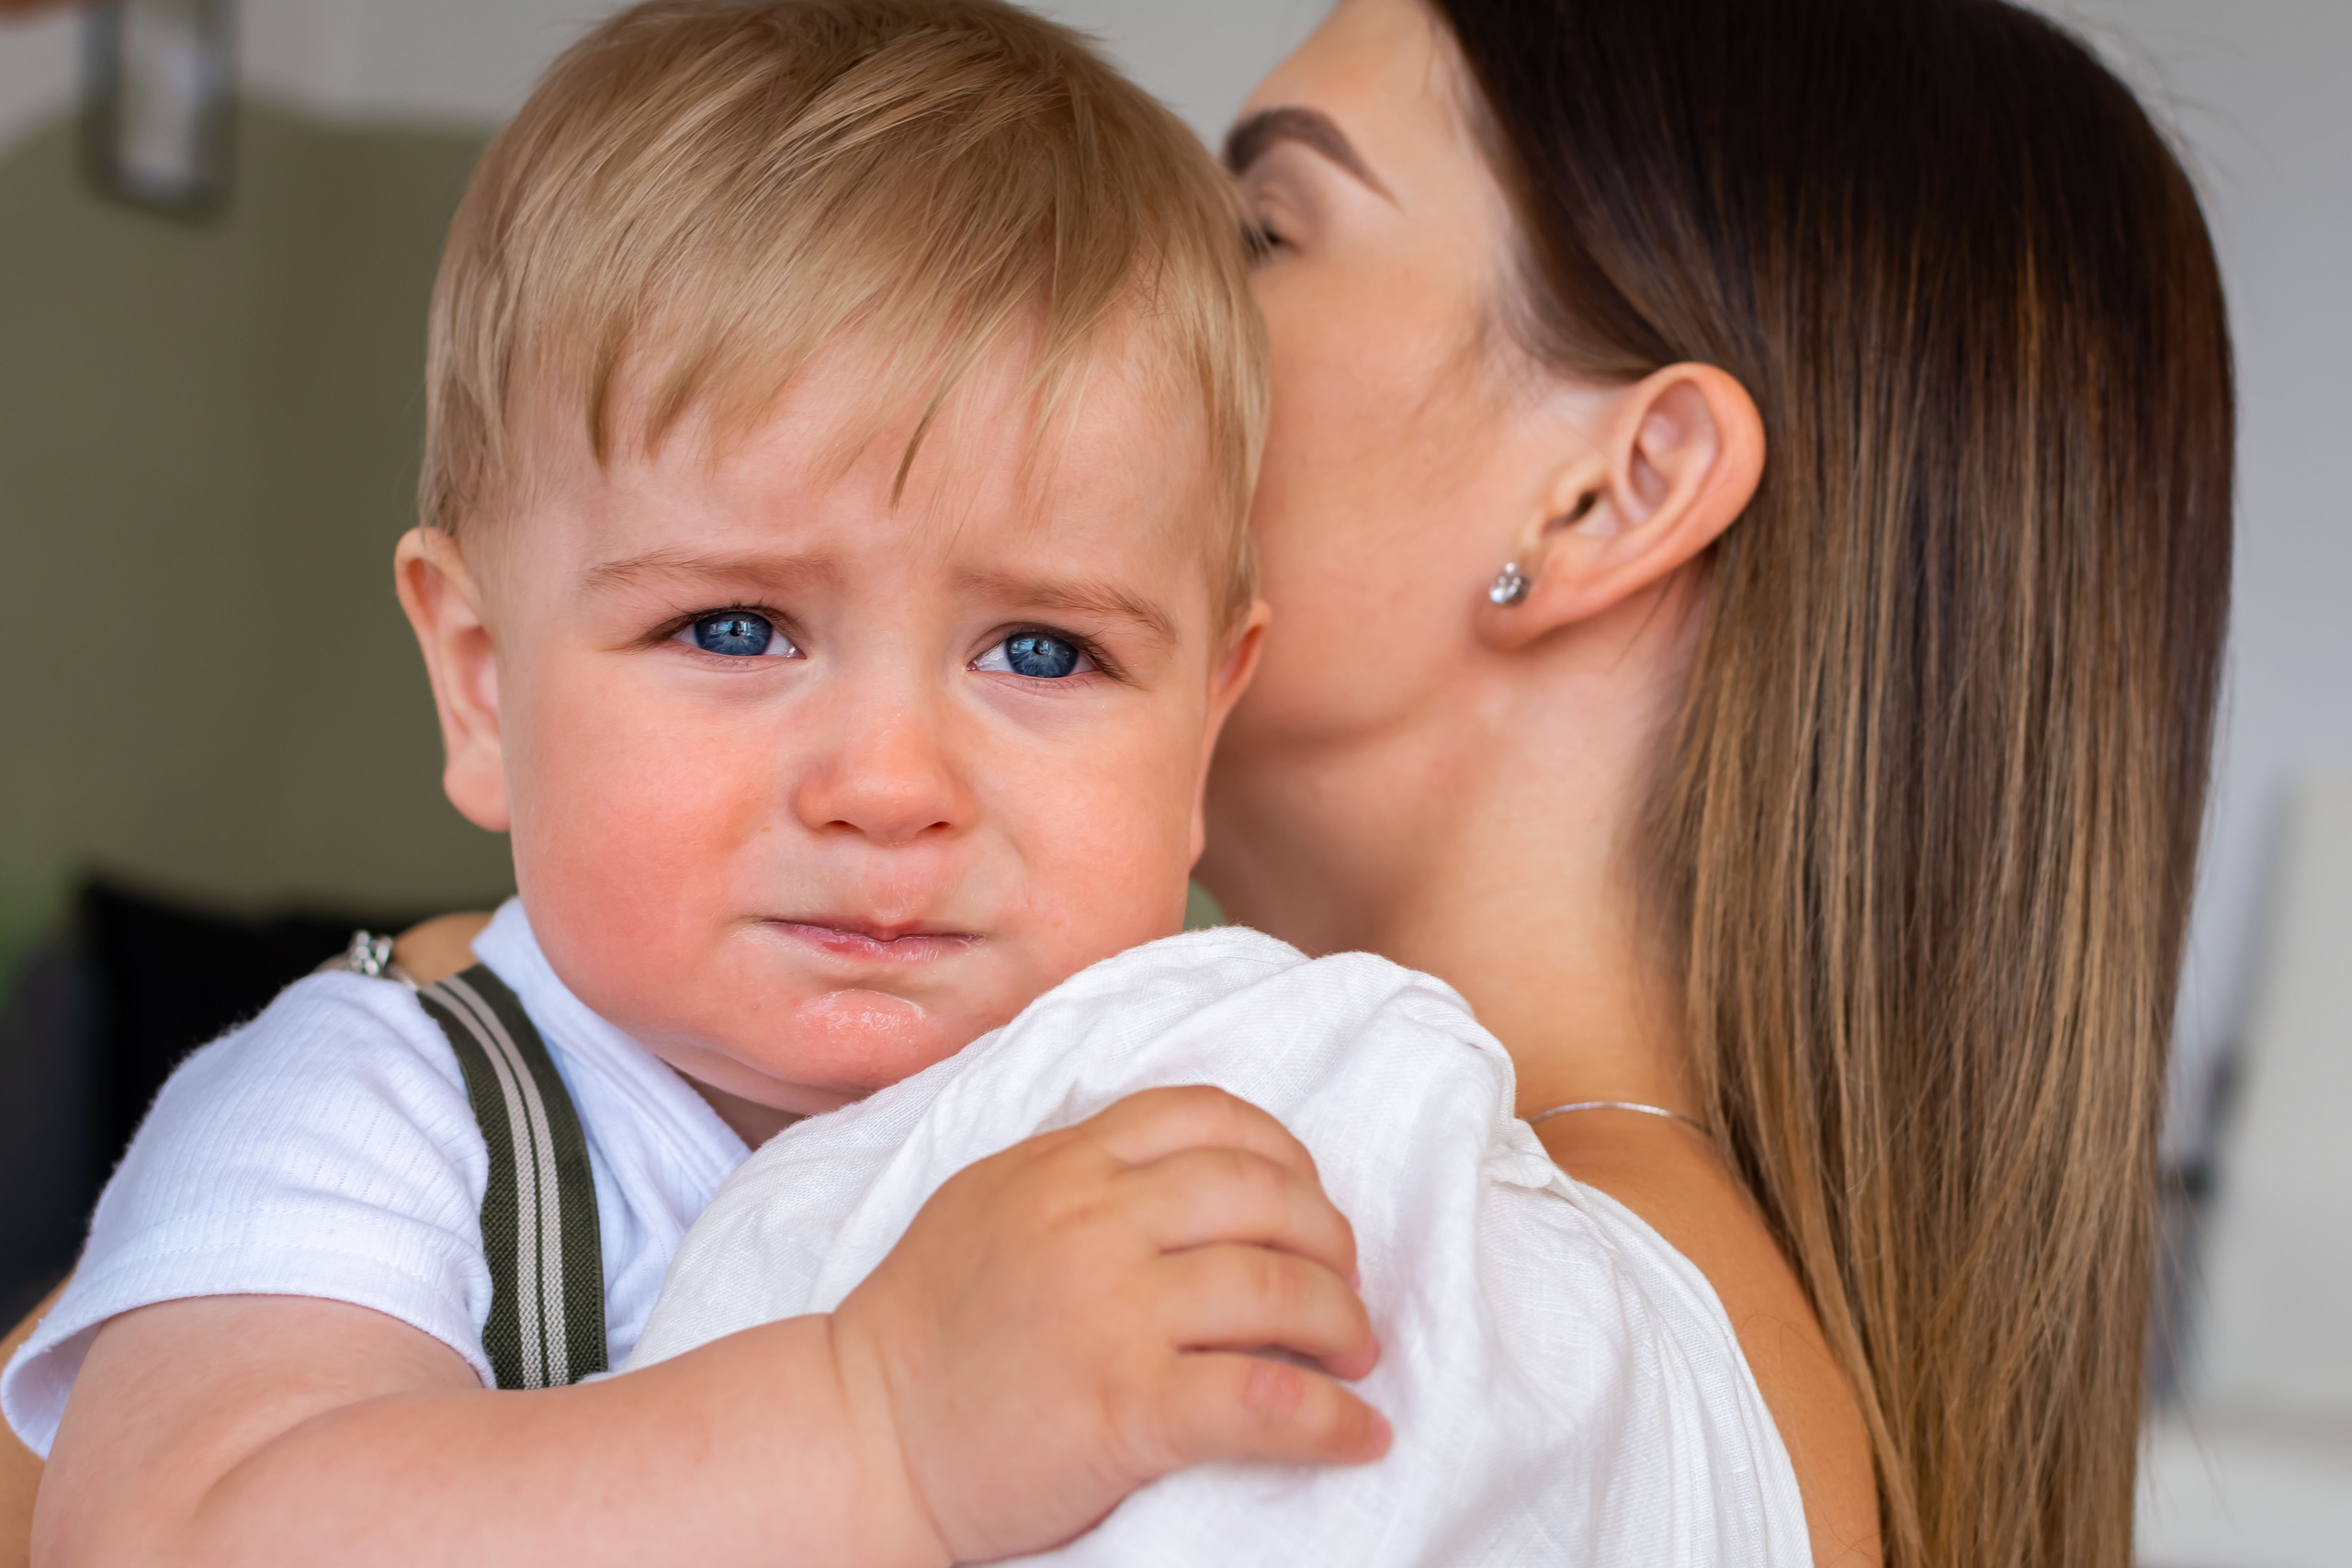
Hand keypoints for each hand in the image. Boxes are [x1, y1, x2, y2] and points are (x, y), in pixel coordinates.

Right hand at [830, 1085, 1388, 1562]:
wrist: (860, 1436)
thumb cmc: (924, 1328)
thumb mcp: (992, 1200)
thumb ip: (1080, 1171)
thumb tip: (1190, 1174)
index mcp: (1064, 1162)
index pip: (1208, 1115)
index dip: (1283, 1153)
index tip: (1305, 1200)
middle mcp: (1093, 1219)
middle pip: (1264, 1194)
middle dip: (1330, 1239)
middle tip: (1344, 1286)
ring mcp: (1112, 1310)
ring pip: (1280, 1288)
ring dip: (1343, 1324)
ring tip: (1355, 1356)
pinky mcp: (1125, 1405)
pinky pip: (1264, 1401)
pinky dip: (1330, 1420)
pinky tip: (1358, 1435)